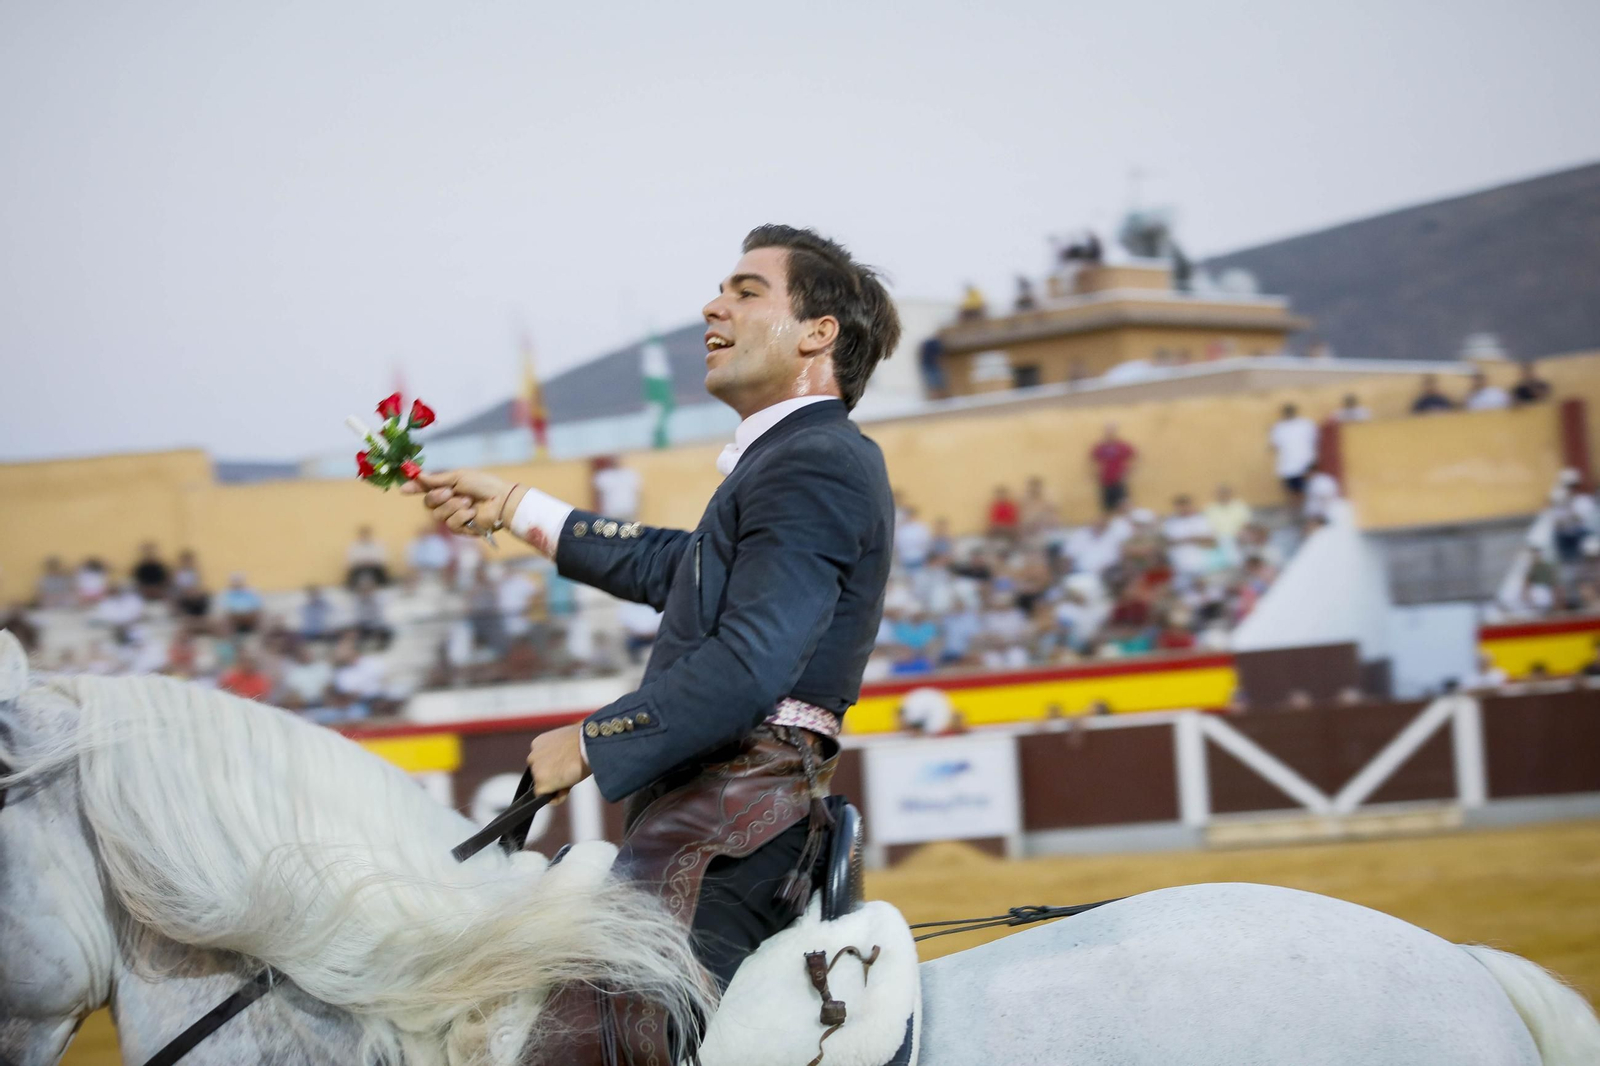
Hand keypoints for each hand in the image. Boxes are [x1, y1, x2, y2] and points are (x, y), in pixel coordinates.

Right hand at [400, 469, 520, 534]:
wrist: (501, 501)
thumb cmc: (484, 485)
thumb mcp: (459, 477)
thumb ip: (438, 479)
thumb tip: (419, 476)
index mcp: (447, 487)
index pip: (425, 488)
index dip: (414, 488)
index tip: (403, 489)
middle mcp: (448, 502)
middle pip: (428, 503)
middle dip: (437, 497)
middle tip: (449, 492)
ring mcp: (454, 516)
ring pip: (439, 515)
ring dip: (454, 506)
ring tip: (469, 502)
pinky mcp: (461, 529)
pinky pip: (451, 524)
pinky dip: (462, 516)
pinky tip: (472, 513)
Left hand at [526, 724, 590, 803]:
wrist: (587, 745)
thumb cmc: (584, 743)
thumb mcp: (566, 744)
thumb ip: (559, 753)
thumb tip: (562, 766)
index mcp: (538, 743)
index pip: (542, 762)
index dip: (555, 768)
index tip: (567, 767)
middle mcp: (533, 756)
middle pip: (541, 774)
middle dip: (553, 777)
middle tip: (570, 774)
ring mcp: (535, 770)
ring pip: (542, 785)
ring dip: (555, 786)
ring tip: (570, 779)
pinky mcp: (540, 783)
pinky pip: (544, 797)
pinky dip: (556, 798)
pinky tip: (567, 789)